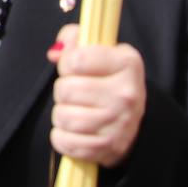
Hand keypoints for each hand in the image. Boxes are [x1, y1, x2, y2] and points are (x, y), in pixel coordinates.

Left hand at [47, 24, 145, 167]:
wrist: (131, 119)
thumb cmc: (109, 79)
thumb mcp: (100, 51)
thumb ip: (75, 39)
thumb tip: (56, 53)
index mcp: (127, 63)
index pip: (76, 60)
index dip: (66, 63)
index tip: (73, 67)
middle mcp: (126, 93)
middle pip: (66, 90)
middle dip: (62, 91)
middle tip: (74, 92)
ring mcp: (119, 123)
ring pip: (63, 117)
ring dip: (61, 114)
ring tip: (75, 111)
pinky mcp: (109, 147)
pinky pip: (66, 142)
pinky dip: (62, 137)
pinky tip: (74, 131)